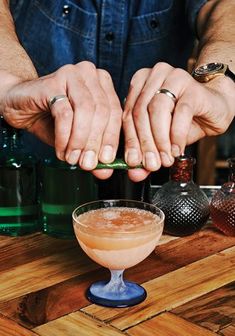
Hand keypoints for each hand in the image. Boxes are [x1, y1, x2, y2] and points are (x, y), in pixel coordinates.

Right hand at [1, 61, 122, 178]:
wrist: (21, 105)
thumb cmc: (52, 119)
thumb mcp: (78, 137)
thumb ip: (93, 152)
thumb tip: (105, 171)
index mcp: (103, 83)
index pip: (116, 113)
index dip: (112, 139)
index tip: (106, 161)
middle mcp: (90, 73)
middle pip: (102, 112)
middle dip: (95, 142)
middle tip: (88, 164)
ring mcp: (71, 74)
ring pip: (86, 111)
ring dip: (80, 140)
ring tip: (73, 159)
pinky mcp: (53, 81)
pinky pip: (65, 113)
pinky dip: (64, 137)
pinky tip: (61, 151)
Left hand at [123, 62, 234, 181]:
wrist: (214, 108)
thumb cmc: (184, 120)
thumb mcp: (160, 137)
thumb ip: (146, 152)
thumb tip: (134, 173)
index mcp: (139, 83)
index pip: (127, 114)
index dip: (130, 141)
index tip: (133, 162)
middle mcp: (154, 75)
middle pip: (140, 112)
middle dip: (144, 143)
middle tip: (150, 164)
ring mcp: (174, 78)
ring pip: (157, 110)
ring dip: (160, 139)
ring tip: (165, 158)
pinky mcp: (193, 87)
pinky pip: (180, 112)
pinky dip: (176, 135)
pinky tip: (176, 150)